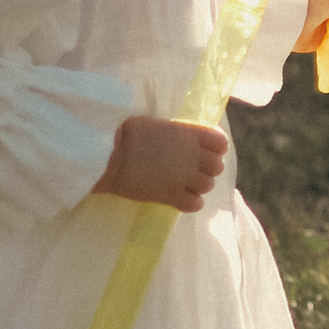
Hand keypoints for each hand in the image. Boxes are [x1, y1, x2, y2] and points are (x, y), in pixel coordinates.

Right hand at [91, 115, 227, 211]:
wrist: (107, 154)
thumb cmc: (126, 133)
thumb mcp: (157, 125)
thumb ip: (176, 135)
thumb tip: (182, 140)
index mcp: (189, 134)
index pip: (220, 143)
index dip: (215, 148)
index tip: (204, 151)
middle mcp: (192, 156)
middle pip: (217, 167)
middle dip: (206, 169)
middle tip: (190, 170)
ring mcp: (183, 177)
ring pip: (207, 186)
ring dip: (197, 186)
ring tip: (182, 184)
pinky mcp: (171, 196)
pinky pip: (195, 204)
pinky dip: (190, 202)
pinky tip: (179, 198)